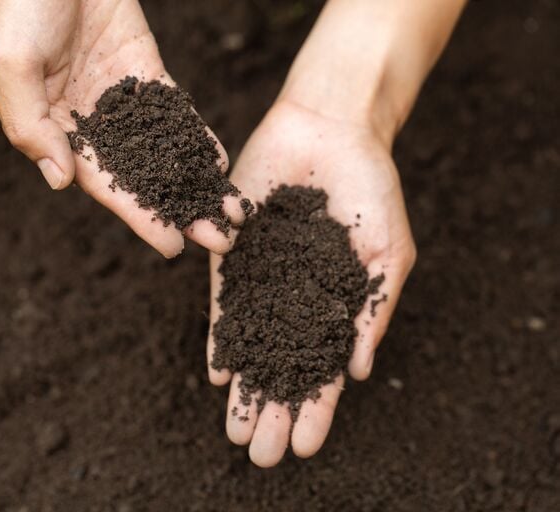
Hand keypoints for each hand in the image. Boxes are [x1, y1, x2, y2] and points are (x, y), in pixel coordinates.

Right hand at [0, 0, 240, 256]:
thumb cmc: (19, 2)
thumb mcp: (9, 63)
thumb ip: (30, 125)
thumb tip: (60, 182)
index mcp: (55, 130)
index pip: (103, 184)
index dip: (138, 216)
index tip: (171, 247)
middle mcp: (91, 123)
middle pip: (142, 177)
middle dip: (179, 210)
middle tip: (219, 241)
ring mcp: (121, 99)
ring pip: (163, 151)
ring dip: (195, 182)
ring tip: (231, 213)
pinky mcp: (145, 73)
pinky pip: (174, 111)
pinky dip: (195, 137)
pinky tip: (218, 164)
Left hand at [206, 100, 416, 466]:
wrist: (330, 130)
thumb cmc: (371, 188)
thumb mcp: (388, 252)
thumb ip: (373, 310)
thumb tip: (357, 371)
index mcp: (335, 303)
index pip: (323, 368)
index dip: (316, 407)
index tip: (307, 446)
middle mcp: (296, 297)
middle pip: (281, 366)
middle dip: (272, 409)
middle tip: (260, 455)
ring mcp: (264, 276)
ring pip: (251, 344)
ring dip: (244, 388)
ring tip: (236, 430)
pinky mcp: (235, 251)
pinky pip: (226, 301)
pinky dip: (223, 337)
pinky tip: (220, 372)